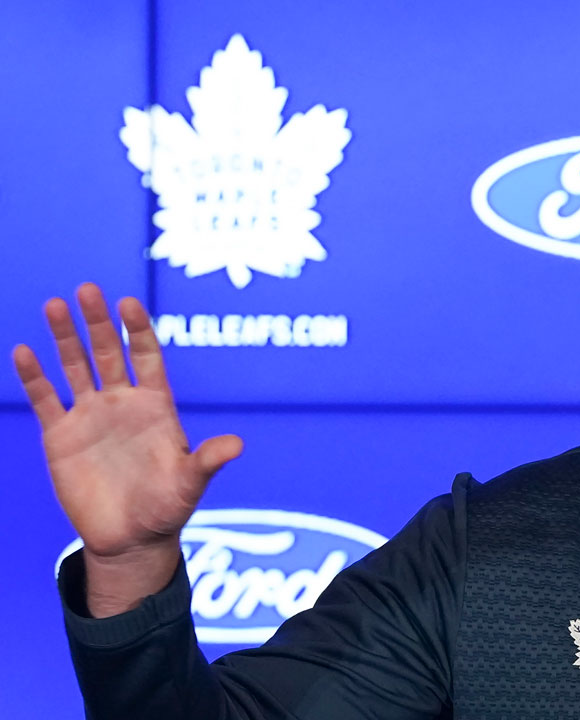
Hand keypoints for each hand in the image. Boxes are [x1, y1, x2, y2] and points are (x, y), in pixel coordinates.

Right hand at [12, 282, 242, 614]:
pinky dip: (35, 377)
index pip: (146, 357)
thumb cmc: (168, 508)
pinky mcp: (62, 437)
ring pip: (75, 367)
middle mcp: (122, 404)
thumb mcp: (191, 483)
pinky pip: (46, 400)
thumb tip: (238, 445)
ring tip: (54, 304)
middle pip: (107, 352)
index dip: (137, 330)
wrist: (131, 538)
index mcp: (155, 406)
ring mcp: (90, 417)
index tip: (128, 303)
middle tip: (87, 289)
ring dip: (64, 337)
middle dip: (97, 322)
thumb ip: (208, 461)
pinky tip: (24, 350)